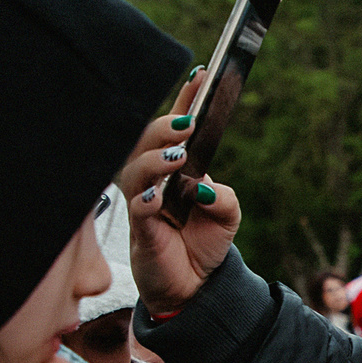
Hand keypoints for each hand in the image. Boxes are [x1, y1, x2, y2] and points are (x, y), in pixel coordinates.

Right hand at [123, 75, 240, 314]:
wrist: (192, 286)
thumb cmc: (203, 243)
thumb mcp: (228, 216)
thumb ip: (223, 197)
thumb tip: (202, 187)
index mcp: (176, 168)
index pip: (176, 127)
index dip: (186, 100)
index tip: (201, 76)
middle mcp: (154, 180)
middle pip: (144, 141)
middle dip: (162, 127)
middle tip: (186, 125)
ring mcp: (143, 203)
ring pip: (134, 170)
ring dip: (154, 159)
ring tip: (178, 156)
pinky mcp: (140, 231)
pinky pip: (136, 208)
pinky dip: (146, 200)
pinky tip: (158, 197)